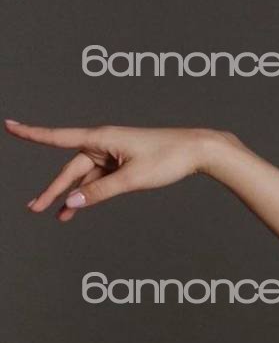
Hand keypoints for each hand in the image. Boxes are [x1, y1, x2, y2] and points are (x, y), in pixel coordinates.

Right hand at [5, 119, 241, 220]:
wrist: (195, 151)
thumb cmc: (166, 158)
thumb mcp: (132, 179)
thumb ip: (101, 192)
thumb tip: (74, 202)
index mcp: (101, 138)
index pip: (58, 138)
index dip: (32, 135)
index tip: (9, 127)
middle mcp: (102, 143)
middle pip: (71, 169)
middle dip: (53, 189)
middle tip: (34, 208)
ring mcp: (112, 154)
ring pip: (84, 177)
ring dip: (71, 196)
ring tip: (55, 215)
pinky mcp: (122, 164)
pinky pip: (99, 180)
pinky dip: (89, 193)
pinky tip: (77, 207)